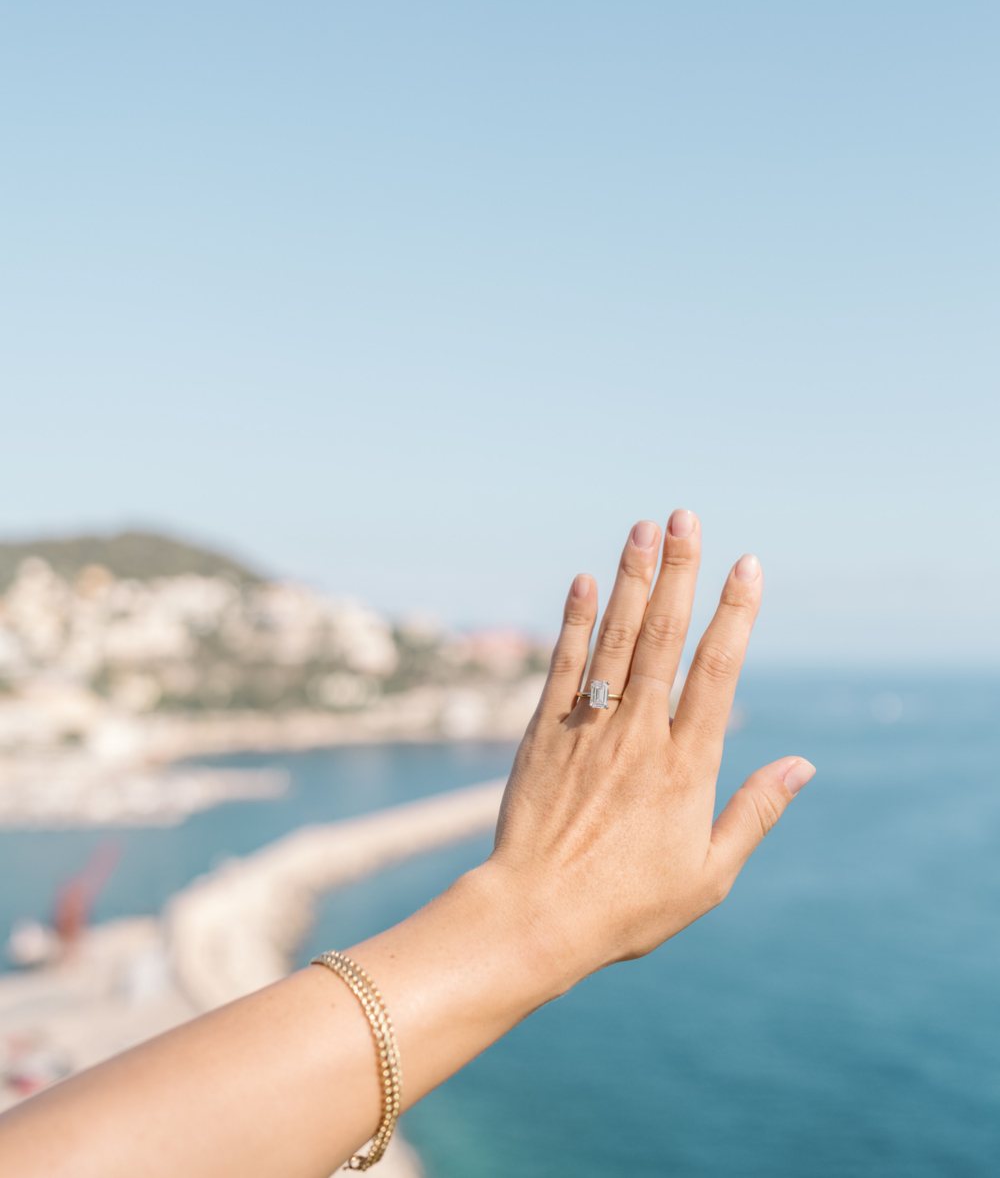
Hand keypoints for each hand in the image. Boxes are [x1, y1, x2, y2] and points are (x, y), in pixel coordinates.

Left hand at [490, 511, 813, 987]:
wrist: (535, 918)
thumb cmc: (627, 907)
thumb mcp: (709, 874)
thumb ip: (754, 812)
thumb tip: (802, 765)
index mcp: (686, 766)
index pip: (716, 671)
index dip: (734, 613)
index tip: (748, 565)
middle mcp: (639, 735)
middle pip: (663, 638)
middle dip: (679, 572)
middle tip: (686, 517)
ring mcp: (589, 729)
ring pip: (614, 639)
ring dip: (630, 580)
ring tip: (643, 528)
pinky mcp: (543, 733)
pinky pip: (562, 666)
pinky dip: (573, 621)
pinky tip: (583, 581)